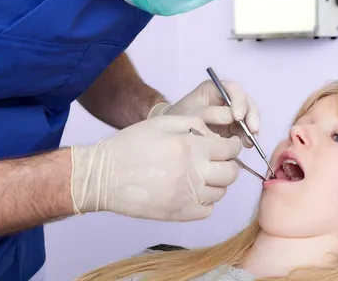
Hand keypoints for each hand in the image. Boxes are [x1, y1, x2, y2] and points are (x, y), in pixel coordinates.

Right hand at [70, 116, 241, 221]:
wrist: (105, 176)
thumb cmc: (131, 145)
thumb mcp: (163, 123)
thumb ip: (196, 124)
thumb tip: (217, 135)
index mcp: (191, 148)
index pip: (230, 150)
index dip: (232, 146)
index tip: (228, 146)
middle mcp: (194, 174)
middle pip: (231, 174)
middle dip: (228, 164)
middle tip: (216, 160)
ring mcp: (187, 197)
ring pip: (220, 193)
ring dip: (216, 183)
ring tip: (200, 175)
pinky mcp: (179, 214)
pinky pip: (207, 210)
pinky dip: (205, 201)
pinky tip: (192, 191)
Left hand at [148, 80, 259, 146]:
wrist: (174, 132)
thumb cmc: (181, 118)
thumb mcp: (191, 114)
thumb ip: (210, 114)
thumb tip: (232, 118)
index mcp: (215, 88)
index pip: (233, 89)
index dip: (239, 102)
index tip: (238, 117)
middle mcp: (227, 98)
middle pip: (246, 102)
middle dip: (251, 116)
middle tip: (252, 130)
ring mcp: (232, 112)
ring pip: (249, 115)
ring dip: (252, 128)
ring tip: (249, 141)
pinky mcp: (234, 125)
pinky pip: (246, 129)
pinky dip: (248, 136)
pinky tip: (248, 145)